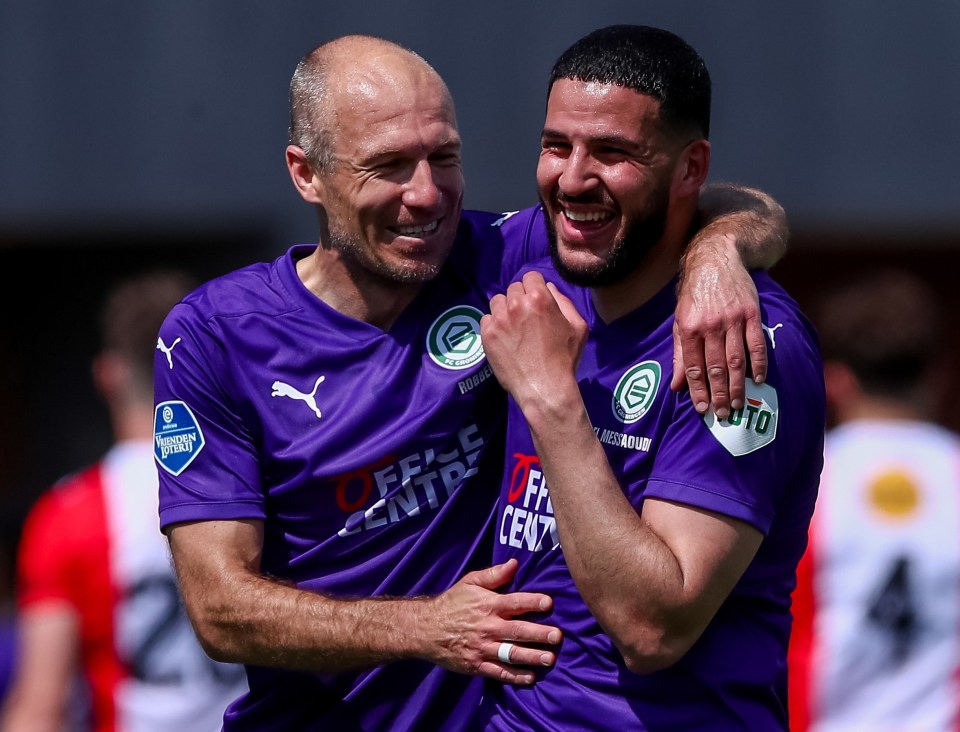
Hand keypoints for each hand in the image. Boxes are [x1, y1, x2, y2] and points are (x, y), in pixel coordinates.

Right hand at [425, 559, 561, 684]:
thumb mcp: (470, 582)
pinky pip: (499, 672)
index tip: (549, 603)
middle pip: (518, 630)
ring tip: (550, 659)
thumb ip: (493, 574)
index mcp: (488, 605)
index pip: (515, 602)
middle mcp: (488, 626)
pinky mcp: (477, 665)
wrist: (426, 629)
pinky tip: (531, 677)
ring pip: (511, 653)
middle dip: (539, 633)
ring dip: (532, 657)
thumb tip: (514, 564)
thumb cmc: (452, 603)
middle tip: (558, 636)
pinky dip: (515, 676)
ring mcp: (483, 647)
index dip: (532, 602)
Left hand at [481, 271, 587, 410]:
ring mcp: (499, 319)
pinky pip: (486, 319)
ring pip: (498, 301)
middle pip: (513, 287)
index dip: (535, 287)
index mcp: (540, 298)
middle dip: (520, 298)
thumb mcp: (578, 326)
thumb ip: (564, 301)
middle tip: (527, 316)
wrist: (544, 388)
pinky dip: (494, 325)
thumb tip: (548, 288)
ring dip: (505, 309)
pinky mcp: (488, 334)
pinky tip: (504, 337)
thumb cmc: (565, 359)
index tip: (536, 299)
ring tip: (514, 326)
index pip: (531, 276)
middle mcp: (517, 304)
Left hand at [671, 233, 765, 418]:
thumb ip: (680, 354)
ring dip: (738, 385)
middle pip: (715, 367)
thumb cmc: (695, 294)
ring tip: (738, 405)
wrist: (716, 258)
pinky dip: (758, 363)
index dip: (697, 391)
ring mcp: (732, 319)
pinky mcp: (751, 313)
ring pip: (736, 359)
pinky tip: (758, 380)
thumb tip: (676, 386)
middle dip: (719, 394)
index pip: (693, 367)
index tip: (703, 410)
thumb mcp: (679, 320)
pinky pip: (756, 343)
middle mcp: (710, 325)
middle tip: (723, 415)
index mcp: (689, 328)